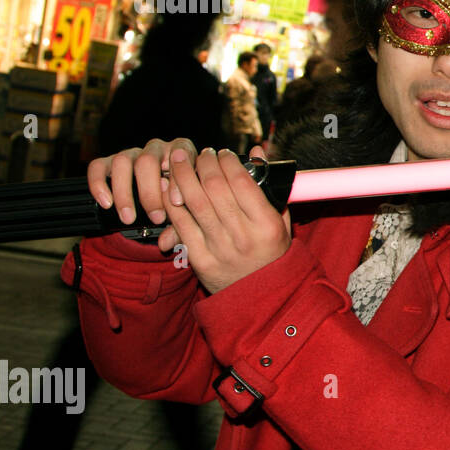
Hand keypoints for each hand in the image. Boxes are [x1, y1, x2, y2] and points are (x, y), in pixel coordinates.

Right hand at [87, 138, 197, 226]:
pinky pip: (98, 166)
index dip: (177, 178)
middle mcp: (157, 148)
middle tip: (156, 218)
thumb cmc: (181, 205)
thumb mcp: (188, 211)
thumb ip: (182, 223)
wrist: (162, 204)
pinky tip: (105, 204)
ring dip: (124, 193)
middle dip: (150, 192)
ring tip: (129, 219)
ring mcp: (132, 153)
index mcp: (182, 153)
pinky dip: (98, 184)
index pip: (181, 155)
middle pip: (148, 160)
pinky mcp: (110, 162)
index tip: (176, 202)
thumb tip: (164, 242)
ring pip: (122, 162)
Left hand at [160, 145, 291, 293]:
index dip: (228, 161)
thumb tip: (257, 151)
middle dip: (204, 163)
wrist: (260, 298)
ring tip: (179, 159)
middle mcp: (243, 236)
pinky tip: (168, 186)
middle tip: (200, 153)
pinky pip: (180, 223)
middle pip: (214, 188)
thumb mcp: (281, 220)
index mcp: (267, 225)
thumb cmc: (272, 253)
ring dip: (183, 175)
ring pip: (193, 202)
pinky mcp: (199, 259)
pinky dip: (171, 201)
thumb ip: (271, 185)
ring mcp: (219, 248)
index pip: (242, 182)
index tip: (223, 153)